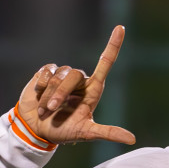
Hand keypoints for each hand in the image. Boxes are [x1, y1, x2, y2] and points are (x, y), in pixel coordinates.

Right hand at [15, 26, 136, 145]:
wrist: (36, 130)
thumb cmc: (64, 132)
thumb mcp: (87, 133)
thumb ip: (108, 133)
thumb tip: (132, 140)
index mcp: (93, 90)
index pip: (106, 63)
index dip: (113, 45)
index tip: (121, 27)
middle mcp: (80, 81)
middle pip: (74, 76)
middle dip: (59, 94)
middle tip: (52, 110)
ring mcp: (63, 76)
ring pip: (58, 76)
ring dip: (48, 95)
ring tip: (46, 109)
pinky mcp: (46, 73)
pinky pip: (45, 73)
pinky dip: (40, 87)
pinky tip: (38, 95)